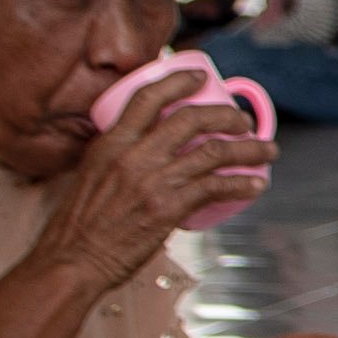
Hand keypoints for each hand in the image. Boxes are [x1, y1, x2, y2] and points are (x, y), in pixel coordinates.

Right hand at [47, 76, 270, 261]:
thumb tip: (149, 150)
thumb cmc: (80, 224)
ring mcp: (152, 181)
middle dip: (226, 115)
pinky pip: (215, 187)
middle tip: (242, 122)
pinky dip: (241, 184)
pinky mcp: (168, 208)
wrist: (72, 260)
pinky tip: (255, 184)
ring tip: (265, 150)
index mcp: (111, 143)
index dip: (178, 81)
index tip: (200, 76)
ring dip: (248, 149)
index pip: (147, 96)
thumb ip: (120, 158)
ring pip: (213, 152)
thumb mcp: (92, 174)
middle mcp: (133, 156)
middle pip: (190, 118)